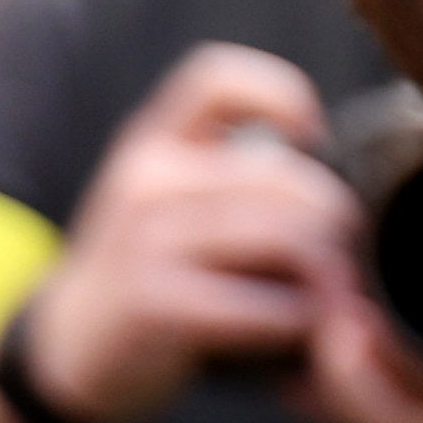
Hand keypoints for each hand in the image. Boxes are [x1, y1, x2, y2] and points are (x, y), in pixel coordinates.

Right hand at [6, 43, 356, 422]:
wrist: (71, 346)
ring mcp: (144, 241)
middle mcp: (144, 179)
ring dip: (326, 272)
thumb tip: (349, 185)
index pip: (215, 77)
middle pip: (281, 176)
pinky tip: (298, 328)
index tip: (312, 138)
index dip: (281, 94)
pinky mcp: (153, 305)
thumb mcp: (174, 199)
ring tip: (336, 293)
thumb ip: (238, 175)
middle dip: (336, 215)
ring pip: (281, 237)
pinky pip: (262, 304)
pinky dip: (297, 319)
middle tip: (352, 248)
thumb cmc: (153, 268)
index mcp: (153, 141)